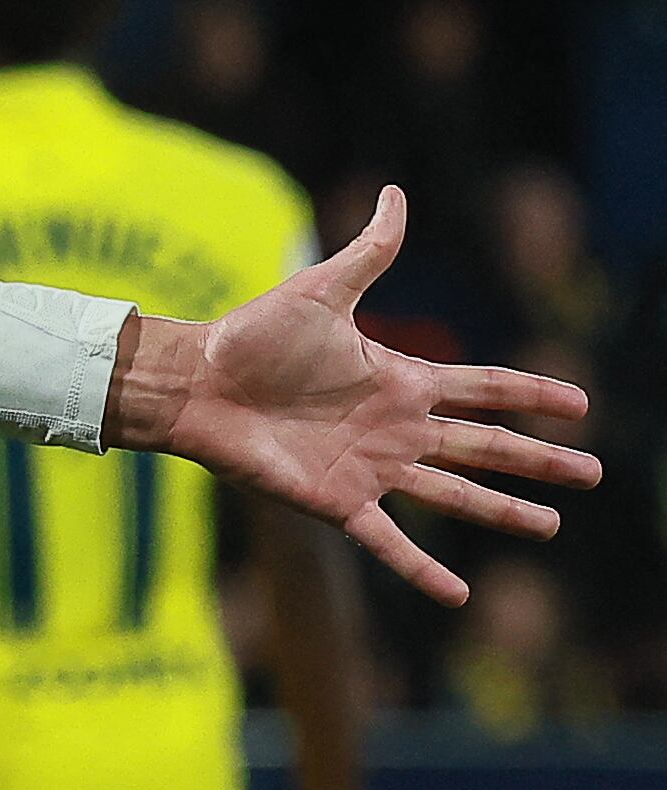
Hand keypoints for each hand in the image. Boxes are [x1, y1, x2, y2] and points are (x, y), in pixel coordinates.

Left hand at [110, 187, 596, 605]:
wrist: (197, 382)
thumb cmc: (251, 336)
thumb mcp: (322, 290)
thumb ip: (369, 251)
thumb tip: (396, 193)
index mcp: (398, 380)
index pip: (483, 387)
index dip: (531, 393)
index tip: (580, 403)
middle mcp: (394, 429)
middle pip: (484, 446)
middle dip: (538, 460)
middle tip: (593, 474)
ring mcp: (369, 468)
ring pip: (453, 495)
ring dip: (501, 511)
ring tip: (550, 527)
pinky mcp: (336, 502)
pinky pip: (387, 543)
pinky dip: (421, 570)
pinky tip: (459, 596)